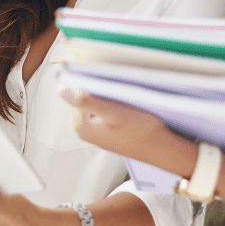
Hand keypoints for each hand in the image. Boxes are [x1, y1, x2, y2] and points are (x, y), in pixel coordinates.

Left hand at [60, 88, 197, 177]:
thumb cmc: (143, 133)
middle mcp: (84, 130)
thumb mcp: (113, 113)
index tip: (103, 75)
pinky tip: (127, 107)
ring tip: (125, 100)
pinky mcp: (107, 131)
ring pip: (96, 102)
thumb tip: (61, 90)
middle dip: (100, 88)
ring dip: (109, 95)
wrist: (163, 150)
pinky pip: (105, 110)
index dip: (90, 79)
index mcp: (81, 126)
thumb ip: (85, 101)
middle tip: (119, 90)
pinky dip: (114, 104)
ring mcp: (96, 131)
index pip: (76, 91)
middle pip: (85, 96)